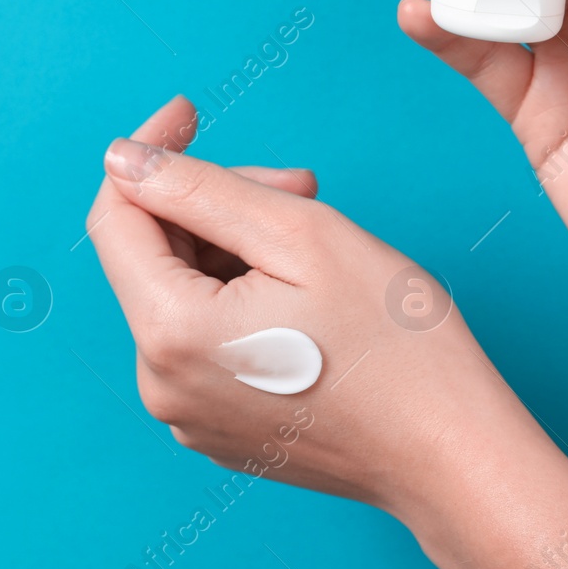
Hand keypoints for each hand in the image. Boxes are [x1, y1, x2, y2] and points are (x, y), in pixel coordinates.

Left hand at [86, 96, 567, 568]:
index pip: (114, 218)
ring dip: (235, 247)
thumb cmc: (396, 347)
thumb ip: (199, 188)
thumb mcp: (300, 234)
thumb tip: (122, 160)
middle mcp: (162, 383)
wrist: (452, 456)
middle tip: (302, 186)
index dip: (148, 153)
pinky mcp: (219, 425)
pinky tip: (307, 292)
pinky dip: (242, 296)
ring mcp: (188, 413)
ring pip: (183, 292)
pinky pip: (205, 337)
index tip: (190, 112)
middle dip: (215, 201)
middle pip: (153, 254)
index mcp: (169, 334)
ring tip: (316, 245)